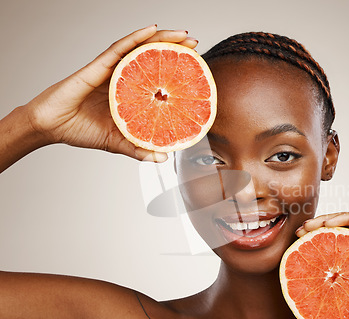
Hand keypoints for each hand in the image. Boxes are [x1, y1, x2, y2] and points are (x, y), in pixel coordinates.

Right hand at [24, 25, 196, 161]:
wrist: (51, 127)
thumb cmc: (81, 130)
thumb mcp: (118, 143)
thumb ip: (139, 148)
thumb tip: (163, 157)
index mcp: (129, 92)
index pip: (156, 76)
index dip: (175, 69)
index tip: (196, 67)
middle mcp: (122, 77)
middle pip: (153, 56)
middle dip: (175, 48)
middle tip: (195, 45)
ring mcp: (111, 70)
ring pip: (141, 47)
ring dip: (163, 38)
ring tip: (183, 35)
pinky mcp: (98, 67)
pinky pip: (120, 47)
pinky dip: (137, 37)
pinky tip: (152, 30)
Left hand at [295, 211, 348, 318]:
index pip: (337, 251)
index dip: (318, 251)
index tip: (299, 254)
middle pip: (337, 233)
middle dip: (315, 233)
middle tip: (297, 237)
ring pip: (346, 221)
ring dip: (325, 222)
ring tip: (307, 227)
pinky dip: (344, 217)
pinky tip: (329, 223)